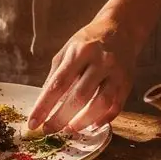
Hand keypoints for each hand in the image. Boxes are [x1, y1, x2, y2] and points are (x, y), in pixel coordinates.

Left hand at [27, 11, 143, 133]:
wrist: (121, 29)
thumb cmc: (89, 41)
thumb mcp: (68, 49)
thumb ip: (56, 74)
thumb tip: (44, 102)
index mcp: (80, 51)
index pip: (58, 83)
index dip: (44, 106)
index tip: (33, 123)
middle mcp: (100, 61)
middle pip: (79, 96)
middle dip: (61, 118)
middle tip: (49, 130)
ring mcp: (116, 72)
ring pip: (101, 103)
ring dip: (83, 121)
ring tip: (69, 129)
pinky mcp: (127, 82)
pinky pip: (117, 105)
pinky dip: (104, 119)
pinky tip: (92, 125)